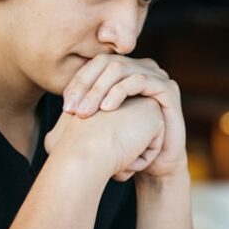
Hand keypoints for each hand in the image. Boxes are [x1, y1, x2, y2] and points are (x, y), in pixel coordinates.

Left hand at [62, 55, 186, 178]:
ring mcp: (156, 76)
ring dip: (99, 90)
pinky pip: (140, 80)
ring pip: (121, 69)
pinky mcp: (168, 88)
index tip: (65, 107)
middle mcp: (141, 68)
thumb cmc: (127, 145)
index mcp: (125, 72)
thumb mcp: (101, 124)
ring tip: (86, 112)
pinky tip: (107, 109)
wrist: (155, 165)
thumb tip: (60, 104)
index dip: (78, 82)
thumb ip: (86, 108)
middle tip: (73, 110)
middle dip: (86, 86)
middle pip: (106, 63)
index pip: (95, 65)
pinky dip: (120, 92)